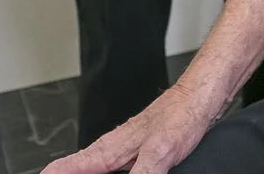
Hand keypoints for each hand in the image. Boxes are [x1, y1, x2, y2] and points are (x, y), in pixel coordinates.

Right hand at [43, 83, 220, 173]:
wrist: (201, 98)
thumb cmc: (182, 115)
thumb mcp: (158, 154)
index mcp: (106, 151)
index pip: (61, 169)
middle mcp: (111, 151)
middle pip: (73, 171)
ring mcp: (124, 152)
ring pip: (94, 171)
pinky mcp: (139, 154)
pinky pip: (113, 171)